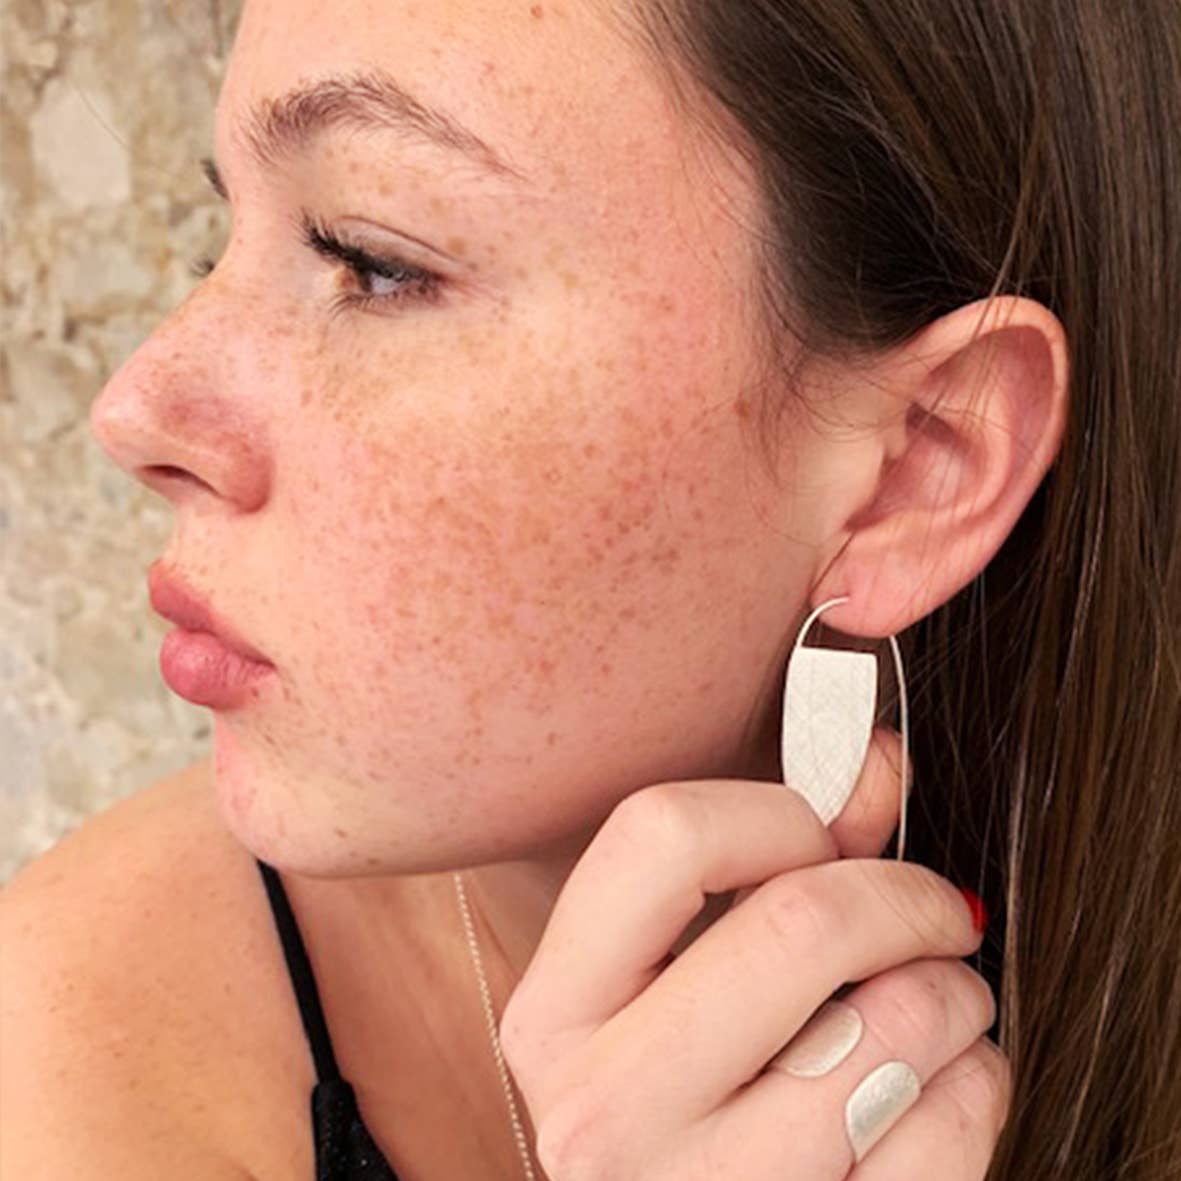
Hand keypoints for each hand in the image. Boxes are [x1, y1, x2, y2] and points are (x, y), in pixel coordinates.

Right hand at [499, 728, 1008, 1178]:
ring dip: (953, 995)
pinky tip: (938, 1085)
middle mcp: (604, 1110)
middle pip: (797, 924)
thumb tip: (878, 764)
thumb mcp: (682, 981)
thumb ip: (778, 858)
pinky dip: (973, 1084)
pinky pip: (946, 1130)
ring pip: (895, 1028)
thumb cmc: (687, 1098)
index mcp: (556, 1015)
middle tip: (937, 911)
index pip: (663, 834)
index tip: (827, 839)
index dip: (775, 813)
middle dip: (904, 898)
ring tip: (939, 1004)